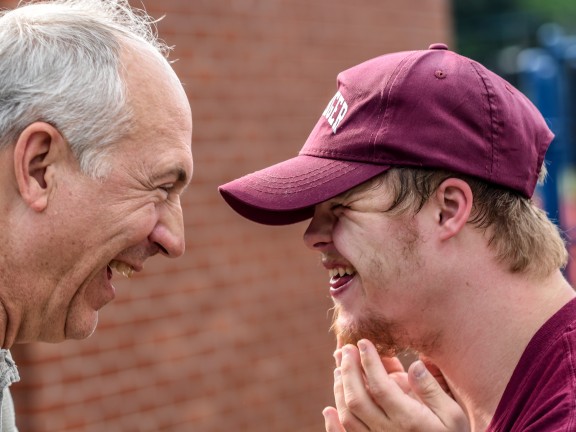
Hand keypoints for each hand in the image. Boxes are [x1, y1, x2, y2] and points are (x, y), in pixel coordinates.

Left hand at [323, 339, 468, 430]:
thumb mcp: (453, 414)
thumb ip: (433, 389)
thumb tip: (414, 365)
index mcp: (409, 419)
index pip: (380, 386)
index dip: (369, 362)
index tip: (363, 342)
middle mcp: (388, 431)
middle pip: (357, 399)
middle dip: (349, 370)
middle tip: (346, 349)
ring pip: (348, 416)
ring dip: (340, 389)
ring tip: (339, 367)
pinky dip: (333, 425)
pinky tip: (327, 410)